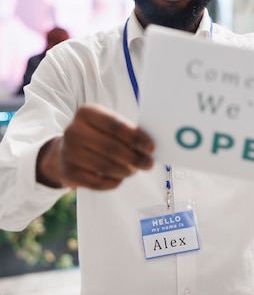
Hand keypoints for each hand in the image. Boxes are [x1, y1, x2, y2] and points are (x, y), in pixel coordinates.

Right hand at [36, 103, 154, 190]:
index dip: (136, 137)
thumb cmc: (93, 135)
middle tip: (148, 164)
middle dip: (134, 158)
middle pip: (111, 147)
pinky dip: (113, 181)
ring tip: (134, 170)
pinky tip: (119, 178)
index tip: (151, 147)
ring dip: (125, 171)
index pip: (115, 125)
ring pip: (105, 166)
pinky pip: (97, 182)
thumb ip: (124, 131)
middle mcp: (74, 130)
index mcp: (86, 112)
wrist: (62, 152)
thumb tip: (147, 147)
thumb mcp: (104, 124)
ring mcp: (69, 152)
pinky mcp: (68, 173)